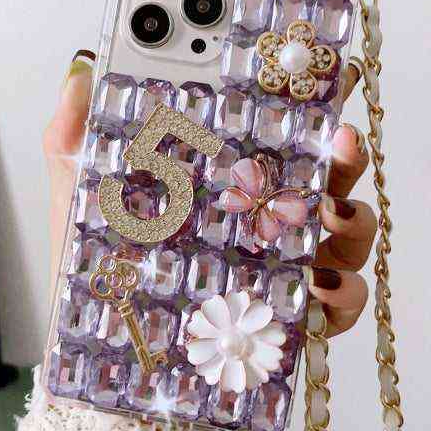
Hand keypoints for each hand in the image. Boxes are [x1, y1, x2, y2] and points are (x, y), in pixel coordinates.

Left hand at [43, 52, 372, 337]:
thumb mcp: (81, 201)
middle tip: (342, 137)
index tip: (323, 71)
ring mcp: (283, 267)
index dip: (308, 100)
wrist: (102, 359)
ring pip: (347, 232)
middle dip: (346, 151)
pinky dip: (346, 295)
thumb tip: (81, 73)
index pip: (275, 133)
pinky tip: (322, 287)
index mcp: (222, 182)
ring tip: (332, 212)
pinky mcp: (290, 320)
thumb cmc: (97, 276)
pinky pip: (340, 305)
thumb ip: (77, 139)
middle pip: (325, 175)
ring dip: (354, 218)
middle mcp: (262, 218)